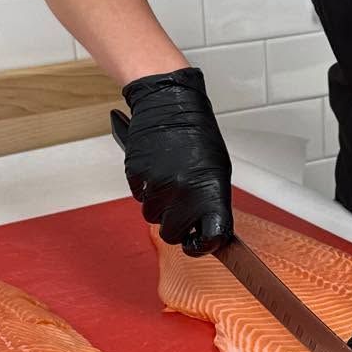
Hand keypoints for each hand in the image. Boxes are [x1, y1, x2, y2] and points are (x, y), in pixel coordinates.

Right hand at [120, 67, 232, 256]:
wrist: (169, 105)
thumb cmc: (196, 136)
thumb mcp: (216, 170)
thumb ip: (212, 202)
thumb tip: (209, 230)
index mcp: (210, 191)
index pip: (209, 237)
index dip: (202, 246)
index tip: (199, 244)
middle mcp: (184, 191)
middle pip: (172, 233)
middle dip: (175, 224)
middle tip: (180, 206)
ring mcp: (157, 184)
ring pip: (152, 216)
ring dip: (159, 205)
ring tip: (168, 179)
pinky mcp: (136, 175)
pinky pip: (138, 196)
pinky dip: (145, 189)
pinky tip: (155, 169)